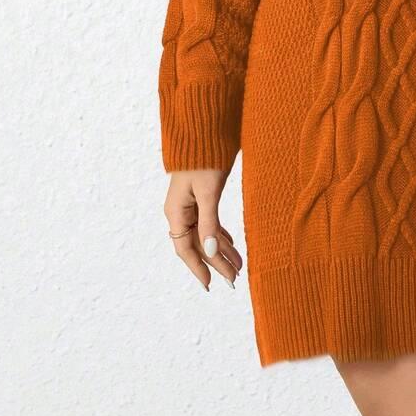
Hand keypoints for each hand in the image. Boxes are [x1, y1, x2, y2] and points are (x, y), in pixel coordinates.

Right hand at [164, 169, 243, 289]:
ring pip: (205, 235)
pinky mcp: (199, 198)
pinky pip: (209, 223)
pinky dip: (221, 235)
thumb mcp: (208, 192)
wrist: (203, 131)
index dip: (199, 268)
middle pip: (197, 244)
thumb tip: (212, 252)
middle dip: (216, 262)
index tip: (212, 284)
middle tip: (235, 279)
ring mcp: (189, 205)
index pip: (186, 249)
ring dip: (222, 250)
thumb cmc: (204, 159)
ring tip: (240, 265)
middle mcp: (179, 212)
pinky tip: (231, 245)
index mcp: (176, 212)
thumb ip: (209, 223)